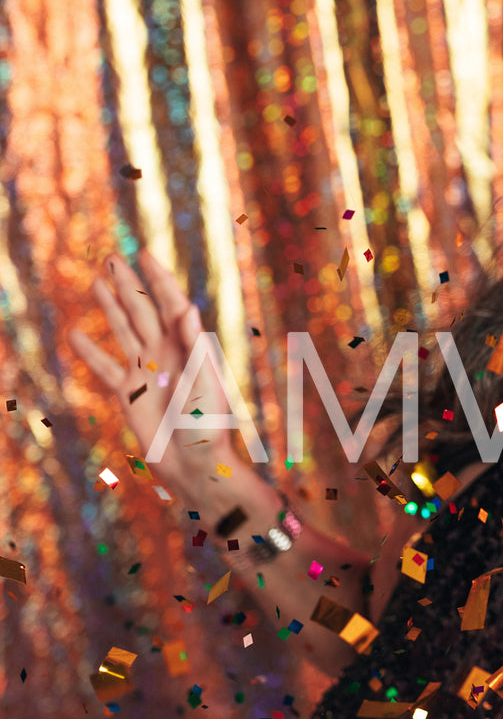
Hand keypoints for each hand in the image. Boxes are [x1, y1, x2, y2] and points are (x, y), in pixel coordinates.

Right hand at [67, 252, 241, 501]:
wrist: (196, 465)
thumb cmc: (209, 425)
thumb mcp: (205, 381)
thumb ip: (195, 343)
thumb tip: (187, 306)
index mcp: (189, 346)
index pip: (171, 303)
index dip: (158, 278)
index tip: (145, 253)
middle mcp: (167, 353)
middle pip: (144, 309)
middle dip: (129, 283)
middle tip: (113, 257)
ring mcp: (146, 372)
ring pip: (124, 330)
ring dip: (110, 306)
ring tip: (97, 281)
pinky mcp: (128, 394)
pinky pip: (105, 366)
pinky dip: (90, 351)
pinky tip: (76, 334)